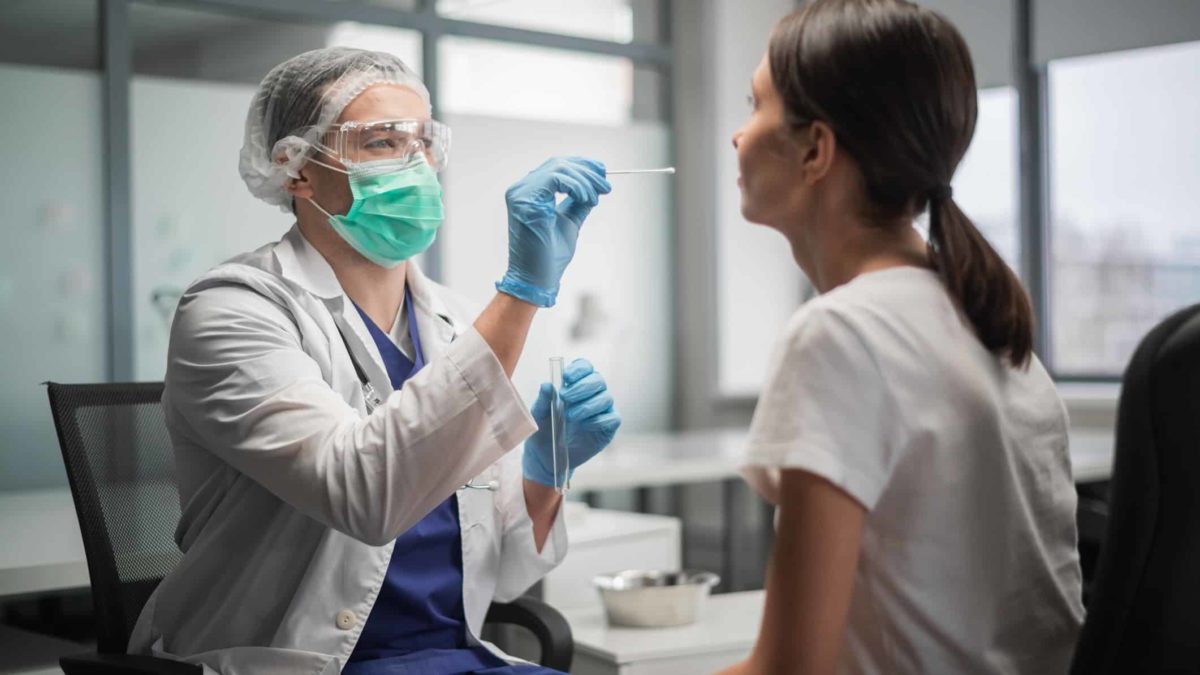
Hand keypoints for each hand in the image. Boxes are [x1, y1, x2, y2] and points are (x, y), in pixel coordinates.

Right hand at [496, 157, 610, 306]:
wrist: (537, 279)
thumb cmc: (548, 256)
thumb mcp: (569, 221)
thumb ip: (577, 203)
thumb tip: (594, 188)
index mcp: (529, 193)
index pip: (556, 166)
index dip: (582, 165)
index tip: (602, 173)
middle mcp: (521, 190)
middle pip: (558, 163)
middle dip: (587, 171)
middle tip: (605, 185)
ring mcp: (520, 194)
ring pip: (559, 169)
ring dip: (585, 180)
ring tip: (597, 196)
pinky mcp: (525, 201)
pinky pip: (555, 179)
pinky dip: (576, 186)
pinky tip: (587, 198)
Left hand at [523, 358, 621, 486]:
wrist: (546, 455)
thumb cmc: (544, 429)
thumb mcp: (539, 414)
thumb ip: (543, 400)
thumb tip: (547, 385)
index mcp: (576, 384)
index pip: (585, 367)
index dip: (579, 369)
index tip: (566, 377)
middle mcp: (592, 393)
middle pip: (598, 379)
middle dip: (582, 387)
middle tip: (565, 398)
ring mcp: (602, 410)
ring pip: (606, 398)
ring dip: (587, 405)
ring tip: (570, 416)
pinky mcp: (608, 427)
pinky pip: (612, 418)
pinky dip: (598, 420)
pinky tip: (584, 426)